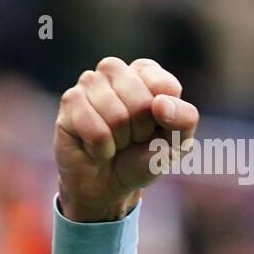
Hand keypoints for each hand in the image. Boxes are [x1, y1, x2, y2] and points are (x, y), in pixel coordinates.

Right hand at [54, 57, 198, 220]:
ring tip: (115, 141)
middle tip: (134, 137)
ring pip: (117, 115)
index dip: (166, 117)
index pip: (165, 86)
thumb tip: (159, 103)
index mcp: (147, 73)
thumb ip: (184, 119)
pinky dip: (102, 148)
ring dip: (121, 139)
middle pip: (141, 101)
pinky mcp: (69, 102)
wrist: (110, 182)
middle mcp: (115, 71)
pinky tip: (97, 147)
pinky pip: (95, 130)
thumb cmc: (146, 156)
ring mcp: (89, 83)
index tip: (158, 126)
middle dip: (142, 130)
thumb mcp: (178, 143)